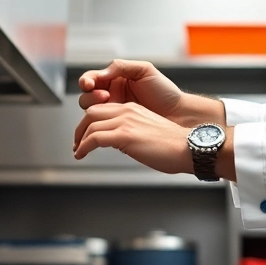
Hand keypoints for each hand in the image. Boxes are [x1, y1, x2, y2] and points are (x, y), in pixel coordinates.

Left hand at [72, 102, 192, 174]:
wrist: (188, 147)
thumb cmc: (174, 146)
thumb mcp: (148, 133)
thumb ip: (132, 133)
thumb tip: (119, 144)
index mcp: (134, 110)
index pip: (103, 109)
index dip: (90, 122)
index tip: (86, 135)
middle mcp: (127, 112)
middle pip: (92, 112)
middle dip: (80, 128)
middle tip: (77, 143)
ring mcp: (125, 122)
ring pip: (90, 124)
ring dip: (79, 139)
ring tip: (78, 151)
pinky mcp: (125, 135)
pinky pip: (94, 138)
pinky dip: (83, 147)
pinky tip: (81, 155)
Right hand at [77, 59, 223, 127]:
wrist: (177, 114)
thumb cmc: (165, 91)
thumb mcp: (145, 71)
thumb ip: (122, 66)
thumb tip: (103, 72)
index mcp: (116, 79)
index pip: (92, 78)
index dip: (87, 81)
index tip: (90, 84)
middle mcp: (112, 95)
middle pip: (87, 95)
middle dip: (91, 95)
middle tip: (104, 96)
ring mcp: (113, 112)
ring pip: (90, 111)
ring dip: (93, 108)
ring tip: (108, 105)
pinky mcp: (116, 127)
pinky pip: (100, 126)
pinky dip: (97, 125)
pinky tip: (105, 121)